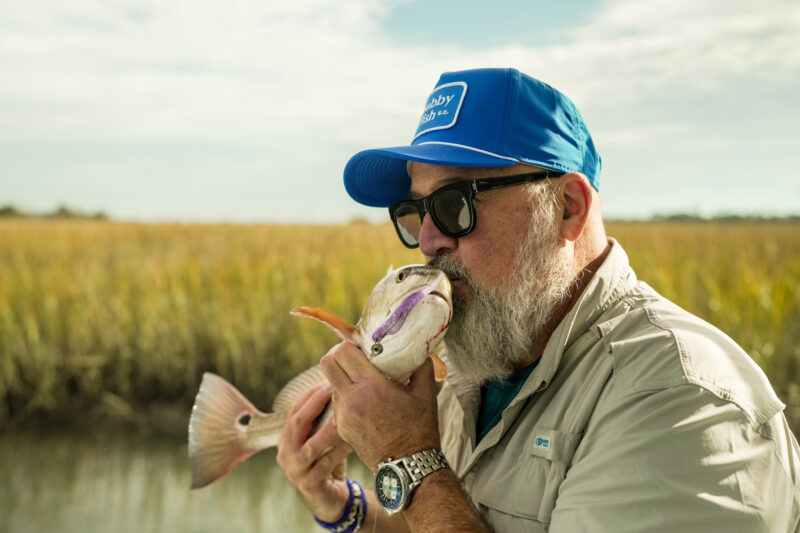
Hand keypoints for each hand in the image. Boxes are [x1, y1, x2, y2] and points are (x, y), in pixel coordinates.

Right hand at [275, 381, 352, 522]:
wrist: (330, 498)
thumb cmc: (327, 462)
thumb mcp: (321, 440)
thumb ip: (323, 420)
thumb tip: (337, 386)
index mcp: (286, 439)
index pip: (294, 411)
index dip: (309, 395)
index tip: (326, 380)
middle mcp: (285, 453)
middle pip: (297, 424)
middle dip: (315, 404)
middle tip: (332, 389)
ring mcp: (295, 470)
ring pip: (311, 446)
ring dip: (327, 429)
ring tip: (342, 414)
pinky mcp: (308, 484)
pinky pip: (325, 464)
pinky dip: (338, 451)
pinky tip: (351, 441)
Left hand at [320, 341, 440, 470]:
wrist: (408, 466)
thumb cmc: (419, 429)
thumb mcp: (426, 393)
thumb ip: (421, 366)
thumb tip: (420, 349)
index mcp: (371, 386)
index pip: (342, 352)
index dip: (349, 344)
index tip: (361, 346)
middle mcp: (352, 398)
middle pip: (327, 364)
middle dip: (337, 356)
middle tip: (354, 358)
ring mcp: (343, 415)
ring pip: (330, 383)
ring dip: (342, 378)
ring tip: (363, 383)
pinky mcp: (341, 428)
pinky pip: (337, 403)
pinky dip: (346, 397)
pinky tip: (365, 403)